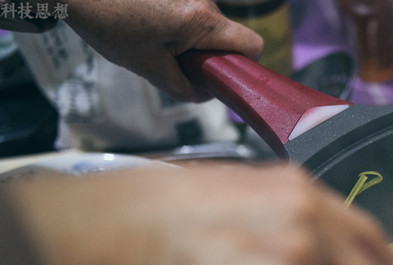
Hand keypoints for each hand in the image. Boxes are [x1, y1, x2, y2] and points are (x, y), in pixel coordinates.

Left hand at [63, 0, 263, 101]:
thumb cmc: (109, 23)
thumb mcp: (149, 68)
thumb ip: (184, 88)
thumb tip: (205, 94)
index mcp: (203, 21)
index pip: (252, 46)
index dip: (243, 66)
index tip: (219, 77)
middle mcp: (204, 0)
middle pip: (227, 36)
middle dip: (209, 56)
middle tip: (178, 66)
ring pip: (206, 25)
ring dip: (189, 41)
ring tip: (154, 45)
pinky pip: (189, 12)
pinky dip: (176, 26)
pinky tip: (148, 29)